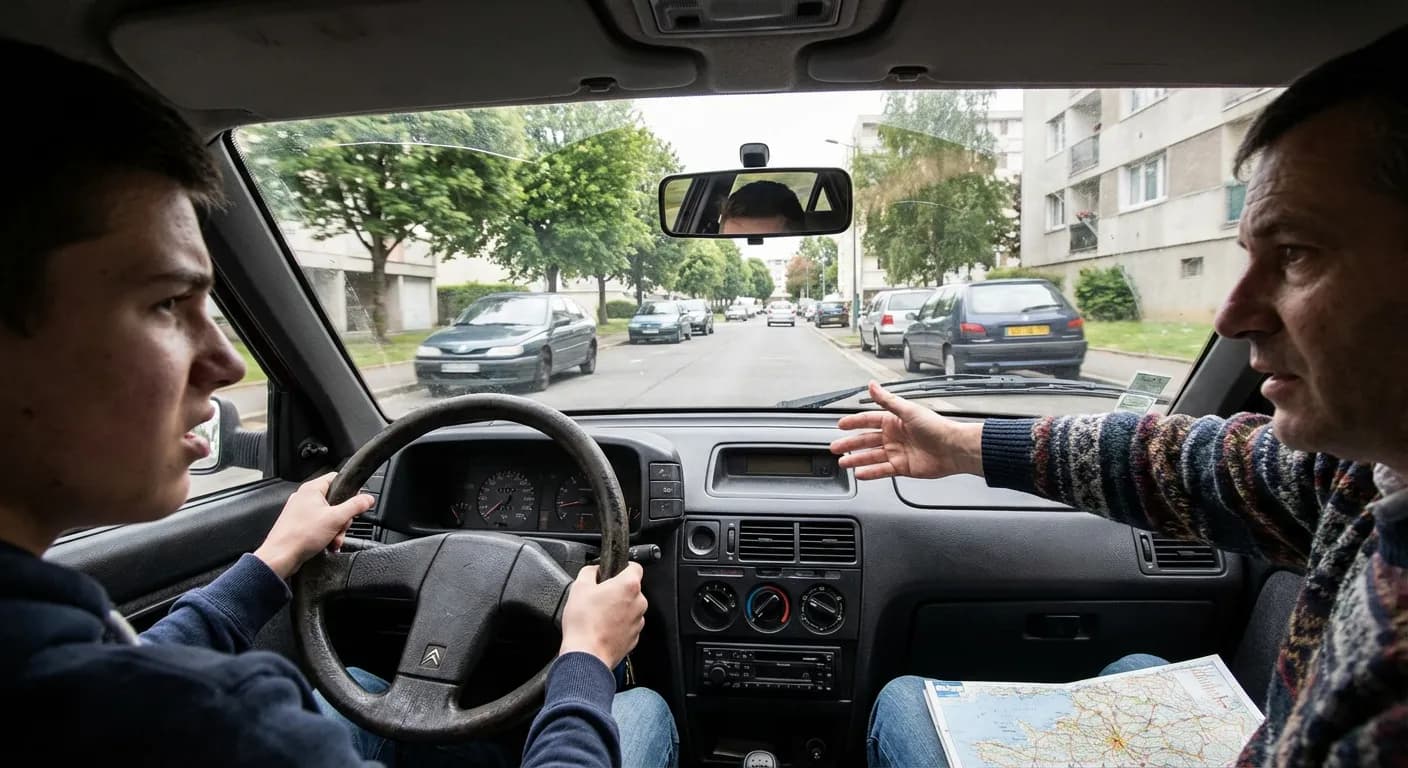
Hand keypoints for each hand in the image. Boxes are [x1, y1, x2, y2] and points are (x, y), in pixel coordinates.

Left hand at [253, 473, 374, 579]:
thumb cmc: (300, 535)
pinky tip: (327, 544)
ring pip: (329, 516)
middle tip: (341, 527)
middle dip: (343, 518)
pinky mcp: (299, 525)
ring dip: (336, 530)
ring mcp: (301, 512)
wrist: (281, 557)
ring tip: (333, 540)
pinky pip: (319, 526)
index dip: (350, 489)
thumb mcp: (336, 518)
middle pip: (335, 501)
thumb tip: (368, 498)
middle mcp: (305, 498)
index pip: (336, 478)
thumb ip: (355, 506)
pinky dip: (326, 535)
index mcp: (311, 489)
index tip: (357, 501)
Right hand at [559, 562, 646, 669]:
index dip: (622, 567)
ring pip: (630, 608)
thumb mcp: (579, 587)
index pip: (635, 567)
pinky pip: (628, 625)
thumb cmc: (584, 623)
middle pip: (631, 589)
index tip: (613, 572)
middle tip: (599, 597)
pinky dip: (618, 625)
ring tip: (598, 615)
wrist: (586, 655)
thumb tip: (593, 570)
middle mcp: (639, 603)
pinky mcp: (634, 638)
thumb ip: (589, 571)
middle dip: (617, 591)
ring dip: (618, 609)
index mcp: (629, 586)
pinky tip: (602, 628)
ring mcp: (638, 622)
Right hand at [829, 381, 984, 479]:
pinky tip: (860, 474)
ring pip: (871, 456)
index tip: (840, 424)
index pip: (868, 420)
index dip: (854, 422)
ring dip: (857, 459)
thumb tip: (871, 384)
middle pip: (866, 440)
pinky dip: (871, 473)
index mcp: (894, 420)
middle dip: (850, 444)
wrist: (953, 449)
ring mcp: (897, 452)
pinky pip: (882, 470)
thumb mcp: (908, 410)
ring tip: (843, 463)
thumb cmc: (936, 427)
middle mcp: (894, 436)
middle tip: (835, 447)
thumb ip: (887, 400)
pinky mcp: (902, 467)